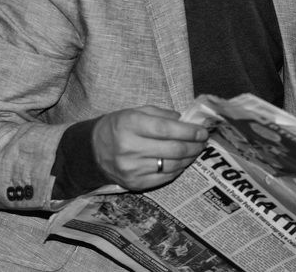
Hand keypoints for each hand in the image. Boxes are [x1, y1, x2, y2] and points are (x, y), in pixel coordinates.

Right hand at [92, 106, 208, 190]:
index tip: (203, 131)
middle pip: (173, 149)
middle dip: (194, 145)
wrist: (91, 151)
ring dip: (189, 158)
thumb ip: (162, 114)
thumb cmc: (119, 127)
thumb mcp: (136, 112)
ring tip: (196, 151)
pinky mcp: (134, 183)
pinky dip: (178, 169)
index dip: (190, 132)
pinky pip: (165, 178)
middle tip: (203, 141)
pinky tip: (182, 162)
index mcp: (131, 125)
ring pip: (172, 165)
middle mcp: (130, 148)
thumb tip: (187, 121)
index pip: (168, 130)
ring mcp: (132, 169)